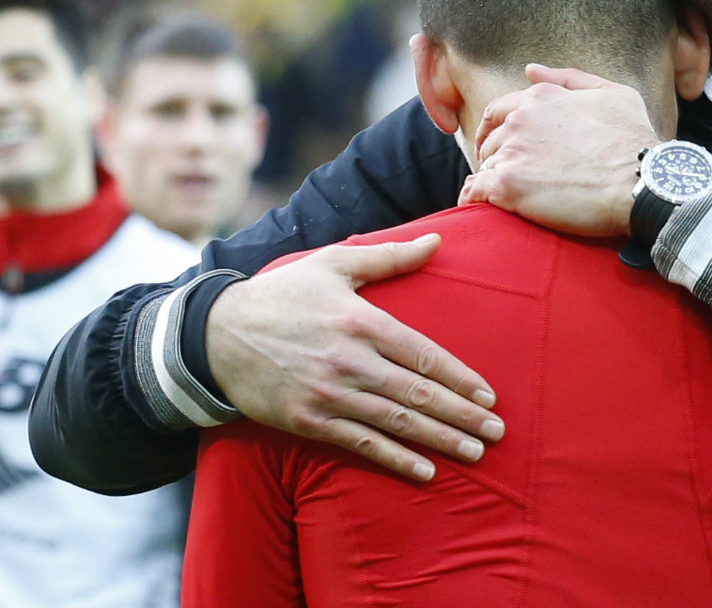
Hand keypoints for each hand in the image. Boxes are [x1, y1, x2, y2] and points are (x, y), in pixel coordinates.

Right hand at [205, 234, 503, 480]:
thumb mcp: (333, 264)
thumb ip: (389, 257)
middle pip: (417, 394)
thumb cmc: (282, 295)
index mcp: (360, 321)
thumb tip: (437, 242)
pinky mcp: (308, 421)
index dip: (460, 378)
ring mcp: (328, 394)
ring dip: (440, 439)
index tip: (488, 394)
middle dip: (462, 414)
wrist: (215, 336)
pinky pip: (361, 444)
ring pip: (396, 423)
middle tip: (496, 430)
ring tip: (475, 451)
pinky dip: (396, 460)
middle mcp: (349, 360)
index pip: (423, 355)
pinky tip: (425, 471)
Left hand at [460, 64, 659, 237]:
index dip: (496, 128)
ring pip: (485, 165)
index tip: (501, 144)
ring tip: (509, 195)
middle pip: (490, 139)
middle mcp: (520, 120)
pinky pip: (476, 190)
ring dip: (492, 178)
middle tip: (510, 174)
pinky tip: (482, 205)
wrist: (640, 182)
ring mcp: (513, 152)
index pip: (500, 111)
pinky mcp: (508, 185)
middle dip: (495, 154)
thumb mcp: (612, 93)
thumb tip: (530, 69)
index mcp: (540, 98)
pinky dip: (475, 198)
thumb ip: (568, 78)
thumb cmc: (633, 140)